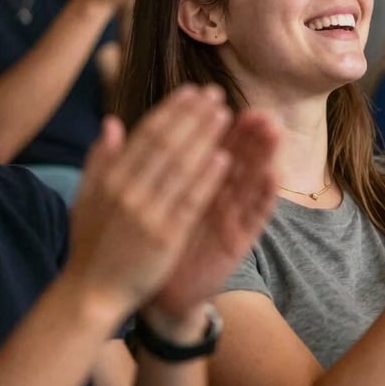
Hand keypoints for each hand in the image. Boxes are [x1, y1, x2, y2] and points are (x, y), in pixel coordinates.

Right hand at [64, 85, 234, 319]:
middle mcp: (127, 192)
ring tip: (224, 114)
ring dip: (204, 138)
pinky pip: (189, 202)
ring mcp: (146, 215)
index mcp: (110, 179)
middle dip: (193, 116)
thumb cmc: (91, 243)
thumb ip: (99, 158)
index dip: (171, 110)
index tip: (191, 91)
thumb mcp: (86, 197)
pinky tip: (224, 157)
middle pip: (166, 145)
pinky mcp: (164, 238)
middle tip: (215, 94)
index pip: (146, 135)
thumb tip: (112, 121)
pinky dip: (206, 178)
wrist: (90, 294)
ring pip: (180, 167)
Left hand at [145, 111, 278, 318]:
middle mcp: (215, 192)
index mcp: (192, 177)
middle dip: (248, 132)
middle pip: (237, 155)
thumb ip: (126, 159)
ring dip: (264, 155)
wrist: (151, 290)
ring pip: (251, 178)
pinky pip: (255, 215)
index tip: (216, 95)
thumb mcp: (137, 194)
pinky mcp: (238, 240)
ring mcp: (229, 214)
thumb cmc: (146, 236)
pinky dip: (265, 195)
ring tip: (273, 131)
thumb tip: (111, 120)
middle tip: (258, 111)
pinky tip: (273, 174)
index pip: (205, 142)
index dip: (211, 120)